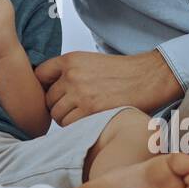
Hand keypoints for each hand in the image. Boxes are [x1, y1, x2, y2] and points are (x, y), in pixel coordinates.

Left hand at [34, 49, 181, 125]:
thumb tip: (47, 90)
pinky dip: (76, 127)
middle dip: (58, 106)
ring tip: (83, 115)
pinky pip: (70, 125)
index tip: (53, 94)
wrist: (148, 77)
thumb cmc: (122, 72)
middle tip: (74, 108)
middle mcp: (72, 75)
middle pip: (48, 99)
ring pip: (57, 115)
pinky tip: (90, 121)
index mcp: (70, 60)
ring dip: (66, 119)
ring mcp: (80, 94)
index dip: (44, 87)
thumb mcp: (89, 62)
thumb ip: (68, 72)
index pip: (39, 75)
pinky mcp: (90, 111)